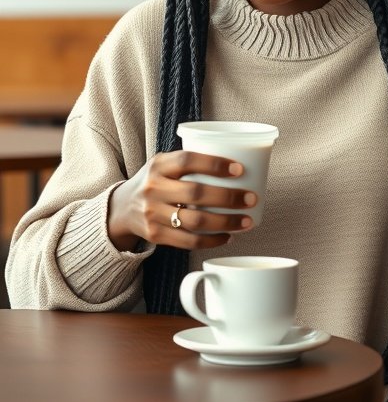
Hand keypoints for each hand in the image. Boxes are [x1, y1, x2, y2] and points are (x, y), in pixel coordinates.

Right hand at [107, 150, 256, 251]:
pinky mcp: (155, 235)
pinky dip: (212, 240)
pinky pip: (189, 241)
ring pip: (195, 221)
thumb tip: (236, 163)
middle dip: (228, 197)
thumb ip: (189, 162)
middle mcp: (153, 188)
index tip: (239, 169)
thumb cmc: (155, 181)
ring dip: (226, 222)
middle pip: (195, 193)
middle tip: (251, 198)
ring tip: (246, 221)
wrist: (122, 208)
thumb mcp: (164, 163)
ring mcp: (153, 213)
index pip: (188, 160)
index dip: (215, 164)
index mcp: (159, 165)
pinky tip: (228, 236)